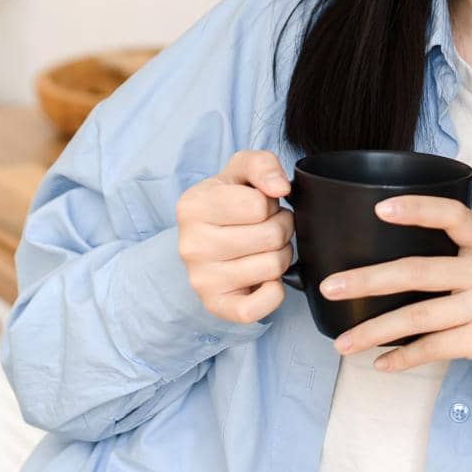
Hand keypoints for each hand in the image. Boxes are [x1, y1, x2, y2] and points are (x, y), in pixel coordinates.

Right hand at [174, 149, 294, 324]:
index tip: (258, 208)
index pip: (260, 205)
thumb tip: (280, 188)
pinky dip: (274, 292)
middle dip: (281, 229)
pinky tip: (263, 278)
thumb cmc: (230, 201)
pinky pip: (261, 307)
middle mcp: (190, 245)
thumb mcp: (241, 170)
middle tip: (267, 228)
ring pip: (272, 267)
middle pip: (270, 236)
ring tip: (264, 249)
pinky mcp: (216, 307)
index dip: (270, 204)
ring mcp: (200, 280)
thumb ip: (262, 164)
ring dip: (280, 256)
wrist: (207, 239)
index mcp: (192, 206)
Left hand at [321, 195, 471, 400]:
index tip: (379, 208)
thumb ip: (456, 260)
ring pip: (417, 315)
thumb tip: (389, 262)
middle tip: (330, 286)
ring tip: (343, 342)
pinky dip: (402, 357)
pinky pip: (432, 347)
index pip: (452, 215)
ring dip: (374, 330)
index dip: (416, 209)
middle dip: (368, 280)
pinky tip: (380, 364)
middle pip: (418, 270)